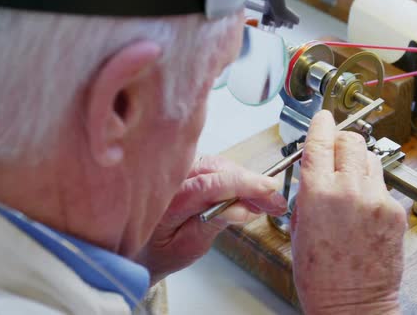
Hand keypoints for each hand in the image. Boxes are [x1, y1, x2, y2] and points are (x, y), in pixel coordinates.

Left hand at [136, 156, 286, 284]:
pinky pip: (216, 167)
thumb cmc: (160, 250)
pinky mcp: (188, 168)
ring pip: (220, 166)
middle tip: (277, 203)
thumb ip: (213, 225)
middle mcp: (172, 179)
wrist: (139, 246)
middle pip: (218, 170)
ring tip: (268, 202)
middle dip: (252, 184)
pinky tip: (251, 194)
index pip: (209, 185)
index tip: (268, 189)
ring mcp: (179, 171)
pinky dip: (236, 179)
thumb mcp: (188, 247)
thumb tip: (242, 210)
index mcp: (167, 201)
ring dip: (247, 182)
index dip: (242, 185)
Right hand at [291, 111, 406, 313]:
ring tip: (348, 183)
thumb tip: (315, 169)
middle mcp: (350, 191)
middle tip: (334, 149)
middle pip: (351, 141)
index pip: (321, 141)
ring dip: (356, 162)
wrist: (353, 303)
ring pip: (369, 158)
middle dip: (340, 140)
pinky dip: (370, 187)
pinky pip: (382, 184)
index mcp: (319, 194)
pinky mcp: (395, 211)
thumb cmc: (320, 275)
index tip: (323, 117)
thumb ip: (308, 192)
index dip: (321, 124)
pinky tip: (361, 207)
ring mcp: (377, 200)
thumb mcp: (299, 227)